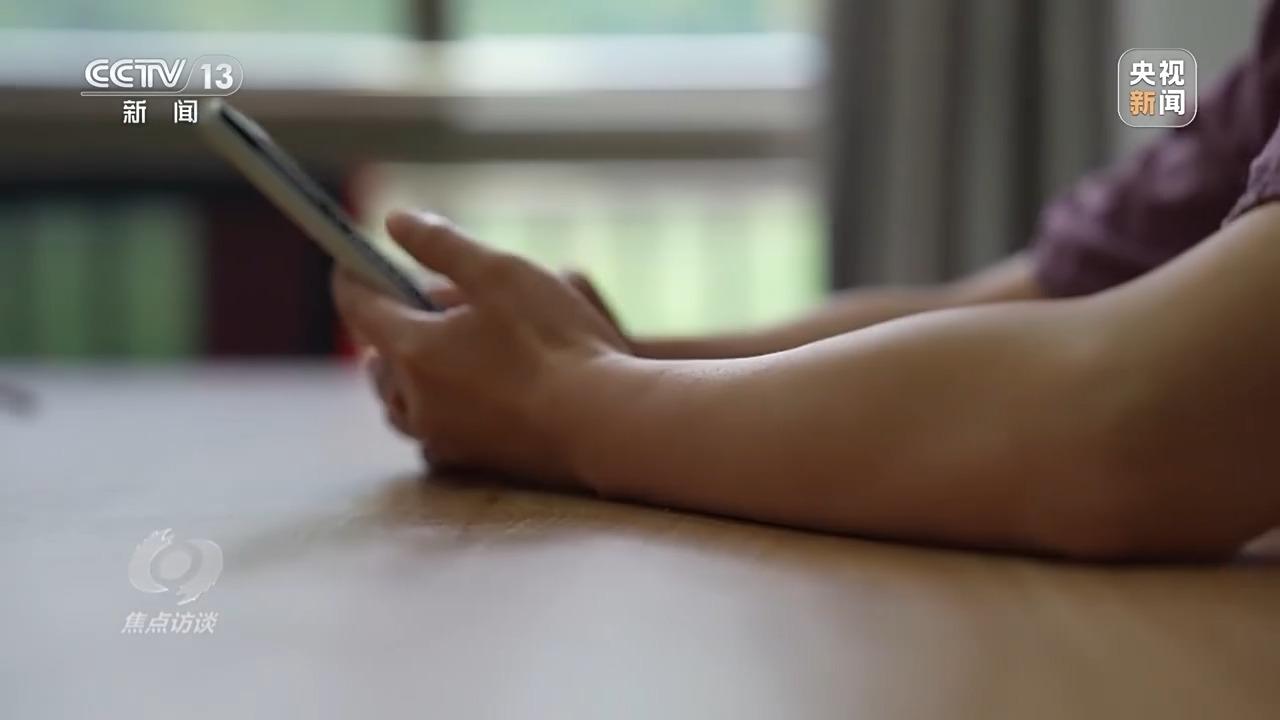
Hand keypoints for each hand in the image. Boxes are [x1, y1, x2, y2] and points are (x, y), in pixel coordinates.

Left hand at [334, 211, 629, 483]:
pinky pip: (431, 433)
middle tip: (409, 304)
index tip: (351, 258)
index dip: (351, 276)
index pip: (359, 307)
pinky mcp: (472, 461)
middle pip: (376, 362)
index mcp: (412, 349)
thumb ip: (443, 245)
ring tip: (433, 351)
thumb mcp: (501, 273)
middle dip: (383, 330)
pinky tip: (462, 396)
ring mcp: (443, 436)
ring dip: (405, 375)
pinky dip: (433, 409)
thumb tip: (395, 221)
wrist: (603, 422)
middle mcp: (416, 399)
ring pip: (399, 404)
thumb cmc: (556, 343)